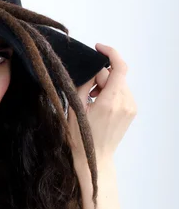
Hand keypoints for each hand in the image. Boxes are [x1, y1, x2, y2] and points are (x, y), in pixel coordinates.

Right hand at [68, 43, 137, 168]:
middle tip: (87, 88)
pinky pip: (122, 93)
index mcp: (110, 101)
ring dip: (106, 85)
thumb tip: (92, 70)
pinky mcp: (132, 111)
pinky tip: (100, 104)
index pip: (119, 67)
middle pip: (116, 75)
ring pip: (119, 83)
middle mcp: (125, 102)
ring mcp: (131, 107)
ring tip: (92, 99)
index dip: (110, 53)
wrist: (95, 159)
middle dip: (101, 76)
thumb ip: (84, 85)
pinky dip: (111, 92)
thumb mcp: (76, 109)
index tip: (98, 48)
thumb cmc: (81, 138)